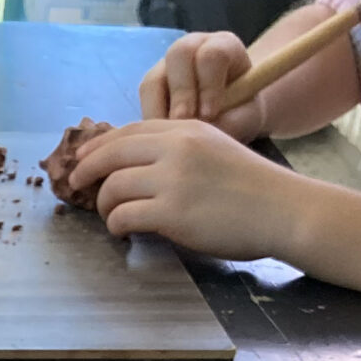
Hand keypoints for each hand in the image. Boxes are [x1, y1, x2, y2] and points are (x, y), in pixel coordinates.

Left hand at [68, 119, 317, 260]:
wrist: (283, 209)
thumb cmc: (252, 187)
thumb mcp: (215, 150)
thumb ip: (178, 151)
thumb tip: (135, 166)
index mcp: (186, 129)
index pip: (129, 130)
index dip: (100, 146)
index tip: (84, 159)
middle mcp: (176, 148)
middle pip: (111, 154)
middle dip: (87, 171)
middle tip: (77, 186)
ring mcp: (172, 179)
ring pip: (113, 187)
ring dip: (105, 206)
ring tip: (113, 217)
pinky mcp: (171, 212)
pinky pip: (123, 216)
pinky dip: (116, 225)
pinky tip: (124, 231)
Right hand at [140, 30, 267, 139]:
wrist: (232, 113)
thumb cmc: (242, 111)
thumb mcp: (247, 116)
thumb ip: (231, 121)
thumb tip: (204, 133)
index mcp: (223, 46)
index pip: (212, 55)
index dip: (209, 85)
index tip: (210, 114)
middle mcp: (192, 47)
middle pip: (178, 55)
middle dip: (181, 93)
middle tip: (184, 123)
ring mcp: (167, 65)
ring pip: (153, 80)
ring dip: (159, 110)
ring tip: (169, 137)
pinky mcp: (151, 87)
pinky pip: (143, 101)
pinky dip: (150, 121)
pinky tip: (161, 138)